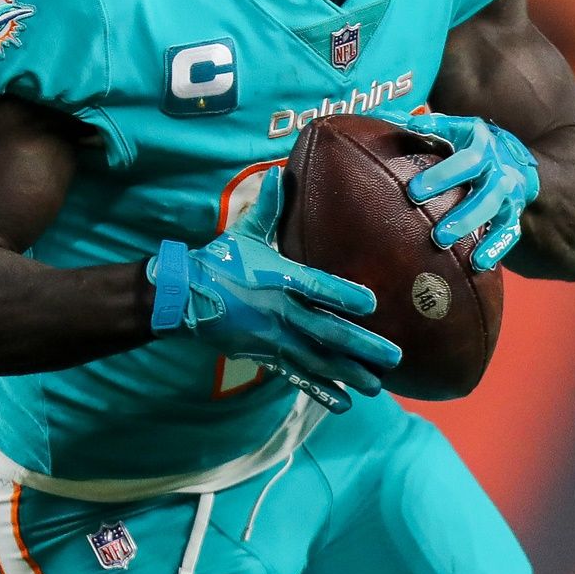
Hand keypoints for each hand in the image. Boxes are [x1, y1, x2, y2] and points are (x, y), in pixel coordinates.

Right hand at [147, 168, 401, 411]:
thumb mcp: (242, 233)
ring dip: (347, 373)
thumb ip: (267, 207)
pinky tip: (343, 401)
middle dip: (361, 346)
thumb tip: (279, 172)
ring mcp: (271, 338)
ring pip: (315, 359)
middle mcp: (277, 312)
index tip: (373, 303)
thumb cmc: (217, 261)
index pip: (314, 286)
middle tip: (394, 357)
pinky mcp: (263, 355)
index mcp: (276, 278)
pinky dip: (319, 390)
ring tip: (377, 386)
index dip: (342, 295)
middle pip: (325, 331)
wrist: (180, 297)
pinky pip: (296, 376)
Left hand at [375, 109, 540, 271]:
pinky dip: (495, 248)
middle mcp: (498, 166)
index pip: (464, 157)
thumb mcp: (452, 129)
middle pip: (481, 185)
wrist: (514, 157)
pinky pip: (509, 232)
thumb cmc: (469, 143)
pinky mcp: (514, 213)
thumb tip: (385, 117)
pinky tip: (477, 264)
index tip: (413, 189)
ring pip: (494, 208)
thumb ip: (423, 127)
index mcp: (480, 143)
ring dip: (469, 224)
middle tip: (419, 205)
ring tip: (442, 241)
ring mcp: (508, 191)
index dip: (442, 172)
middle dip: (453, 199)